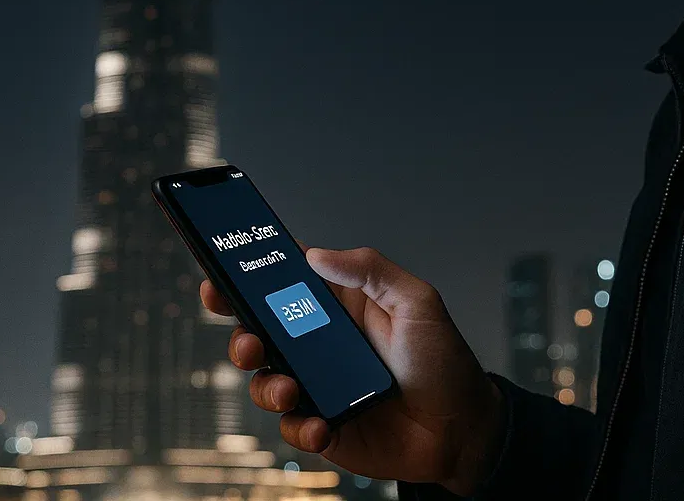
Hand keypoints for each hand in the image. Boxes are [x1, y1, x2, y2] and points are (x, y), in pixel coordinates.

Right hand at [200, 244, 503, 494]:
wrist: (462, 429)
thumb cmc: (443, 361)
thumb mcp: (417, 301)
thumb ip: (370, 269)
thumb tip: (315, 253)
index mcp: (337, 308)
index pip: (282, 286)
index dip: (245, 279)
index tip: (220, 275)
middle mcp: (320, 346)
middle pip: (260, 334)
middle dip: (241, 335)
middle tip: (249, 341)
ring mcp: (319, 387)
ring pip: (265, 382)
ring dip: (267, 385)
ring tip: (290, 388)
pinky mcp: (324, 427)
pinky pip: (293, 428)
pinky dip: (300, 427)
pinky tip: (322, 425)